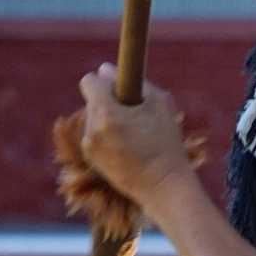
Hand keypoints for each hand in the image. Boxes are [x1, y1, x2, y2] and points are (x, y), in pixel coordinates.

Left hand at [76, 63, 193, 202]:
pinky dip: (108, 136)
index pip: (89, 81)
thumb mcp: (159, 103)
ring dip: (108, 119)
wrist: (163, 186)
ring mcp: (89, 147)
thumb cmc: (166, 142)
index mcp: (105, 112)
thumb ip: (133, 81)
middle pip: (93, 100)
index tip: (119, 87)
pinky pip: (96, 136)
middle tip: (134, 113)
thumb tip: (106, 70)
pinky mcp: (91, 160)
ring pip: (94, 118)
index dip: (105, 80)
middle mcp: (92, 129)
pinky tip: (128, 147)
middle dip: (110, 101)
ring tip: (134, 133)